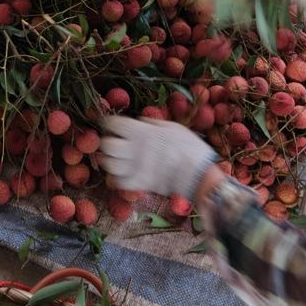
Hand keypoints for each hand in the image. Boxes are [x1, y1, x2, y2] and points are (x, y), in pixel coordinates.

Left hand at [99, 116, 216, 201]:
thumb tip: (140, 121)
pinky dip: (117, 178)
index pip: (112, 123)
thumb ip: (153, 123)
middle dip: (107, 143)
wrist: (199, 174)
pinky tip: (124, 174)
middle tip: (114, 143)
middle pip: (106, 144)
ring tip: (117, 160)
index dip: (109, 123)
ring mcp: (134, 167)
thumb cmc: (189, 147)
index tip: (112, 125)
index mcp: (141, 131)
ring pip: (108, 164)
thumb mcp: (173, 127)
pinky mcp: (138, 184)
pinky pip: (117, 182)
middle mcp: (133, 148)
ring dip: (110, 161)